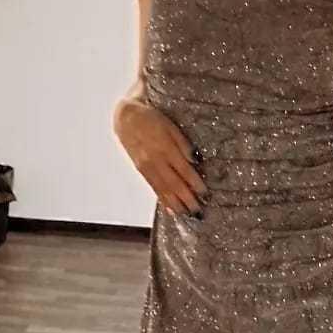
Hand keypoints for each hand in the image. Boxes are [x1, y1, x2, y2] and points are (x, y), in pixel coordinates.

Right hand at [114, 99, 206, 215]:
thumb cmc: (152, 118)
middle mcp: (155, 161)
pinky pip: (154, 188)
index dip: (195, 183)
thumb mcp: (171, 126)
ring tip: (187, 214)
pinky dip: (163, 200)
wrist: (126, 117)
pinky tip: (170, 209)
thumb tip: (196, 160)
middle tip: (199, 212)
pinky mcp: (141, 170)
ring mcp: (146, 167)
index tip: (205, 194)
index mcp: (165, 148)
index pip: (184, 170)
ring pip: (163, 190)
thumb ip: (183, 144)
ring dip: (176, 204)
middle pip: (174, 184)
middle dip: (187, 200)